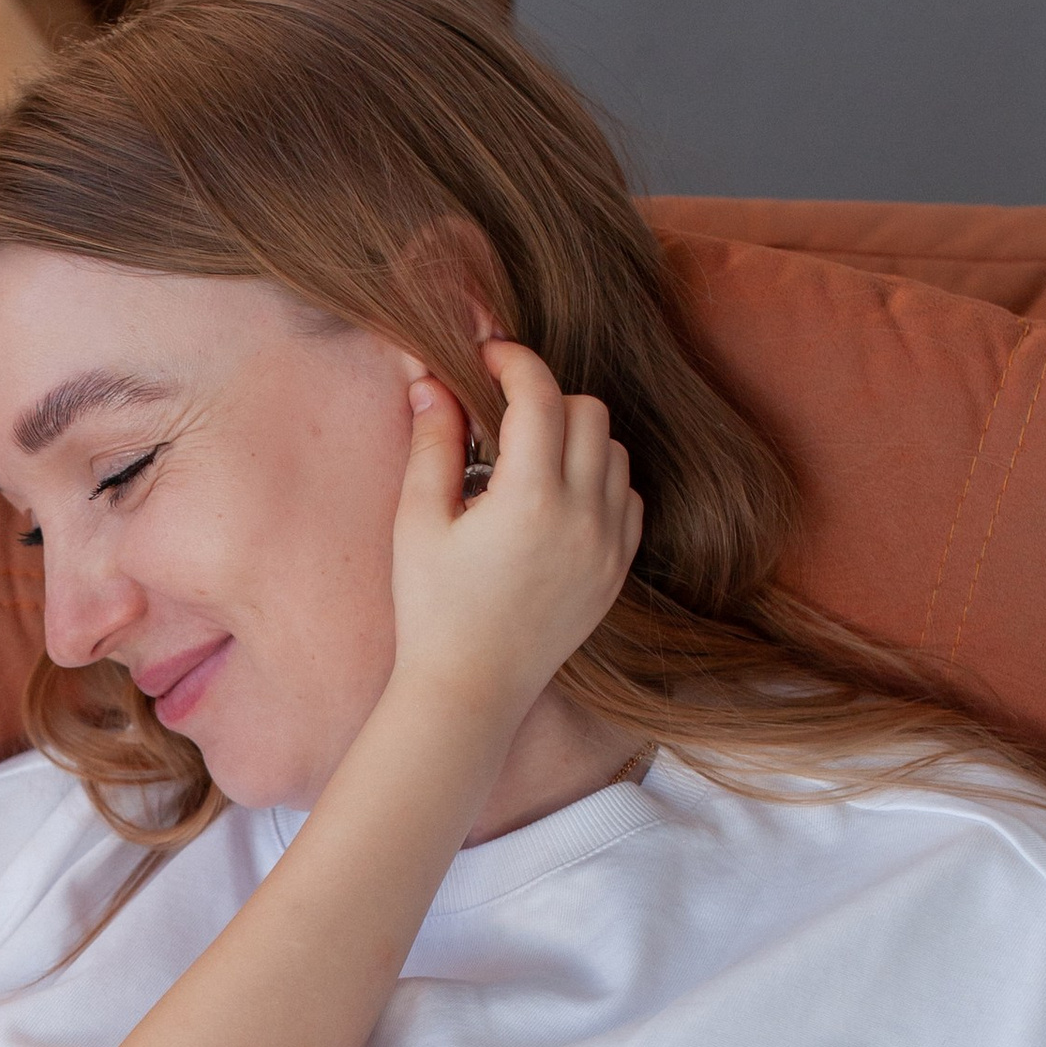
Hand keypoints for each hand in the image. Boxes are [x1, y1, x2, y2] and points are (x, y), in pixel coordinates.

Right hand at [388, 341, 639, 721]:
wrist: (470, 690)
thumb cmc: (432, 609)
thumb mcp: (418, 522)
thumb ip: (433, 444)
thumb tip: (432, 380)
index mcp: (530, 499)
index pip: (540, 396)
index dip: (514, 361)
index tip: (488, 356)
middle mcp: (583, 517)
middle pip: (588, 411)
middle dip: (546, 398)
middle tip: (502, 414)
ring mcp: (609, 545)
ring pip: (613, 451)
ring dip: (575, 437)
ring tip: (527, 459)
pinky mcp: (617, 570)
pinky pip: (628, 497)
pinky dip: (599, 481)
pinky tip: (556, 498)